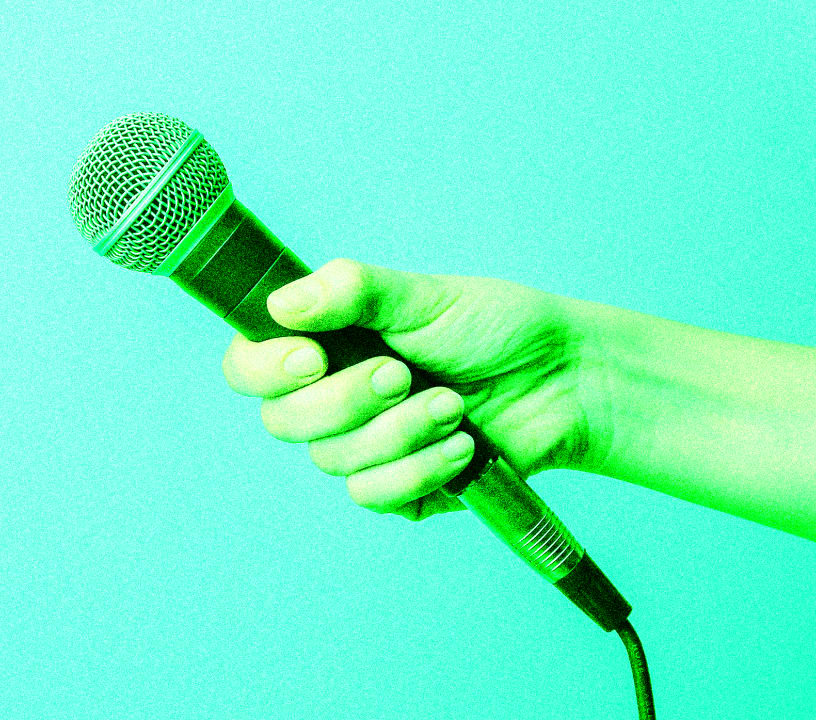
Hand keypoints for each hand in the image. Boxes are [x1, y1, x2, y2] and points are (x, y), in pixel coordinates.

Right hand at [221, 258, 606, 520]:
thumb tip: (282, 303)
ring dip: (398, 433)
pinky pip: (375, 495)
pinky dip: (419, 469)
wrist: (567, 379)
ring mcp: (364, 447)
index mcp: (325, 345)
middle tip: (403, 374)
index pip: (248, 366)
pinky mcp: (399, 489)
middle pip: (284, 421)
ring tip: (454, 405)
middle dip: (346, 401)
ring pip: (333, 461)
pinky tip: (462, 446)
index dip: (264, 369)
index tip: (311, 357)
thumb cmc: (496, 327)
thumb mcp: (422, 295)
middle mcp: (333, 398)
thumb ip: (351, 291)